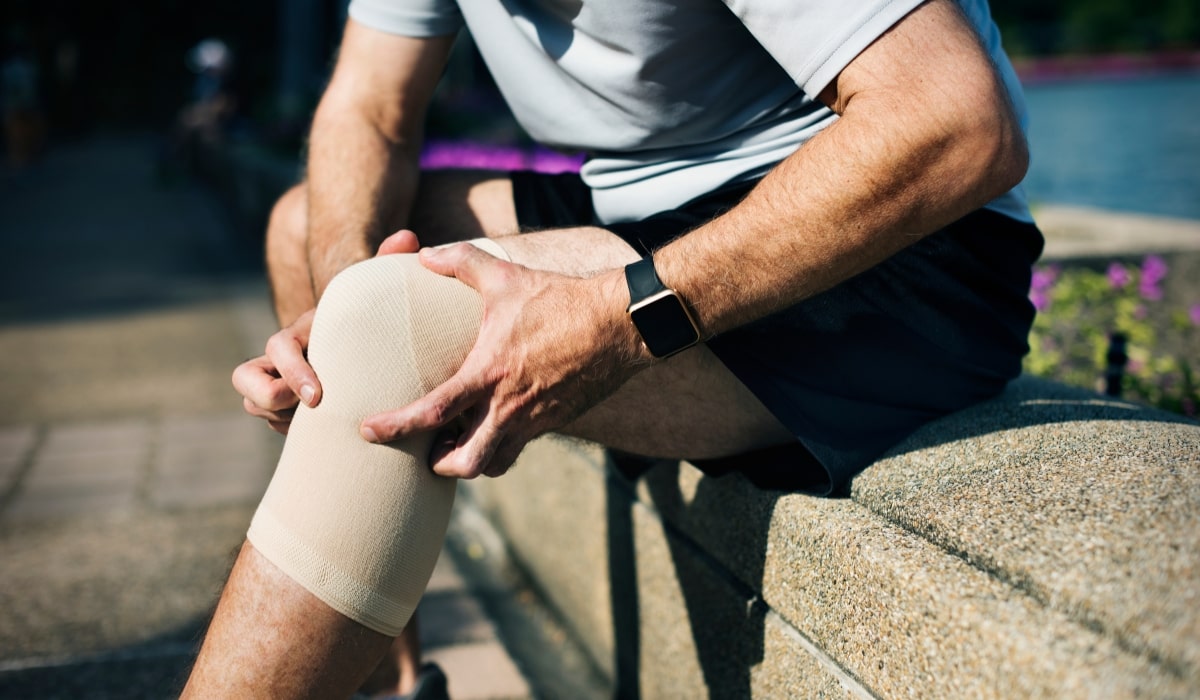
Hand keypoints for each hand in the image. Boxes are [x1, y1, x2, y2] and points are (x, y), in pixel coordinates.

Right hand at [233, 229, 422, 432]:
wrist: (369, 347)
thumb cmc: (375, 319)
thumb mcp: (378, 295)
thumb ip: (387, 264)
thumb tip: (407, 237)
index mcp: (302, 332)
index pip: (276, 348)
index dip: (291, 372)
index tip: (318, 396)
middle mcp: (282, 357)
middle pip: (245, 380)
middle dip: (271, 398)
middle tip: (312, 410)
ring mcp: (280, 383)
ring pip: (256, 405)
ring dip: (282, 418)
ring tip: (323, 421)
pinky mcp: (287, 408)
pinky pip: (275, 424)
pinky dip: (294, 431)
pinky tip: (329, 432)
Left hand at [359, 242, 639, 478]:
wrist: (619, 324)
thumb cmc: (560, 299)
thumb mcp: (506, 276)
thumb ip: (460, 261)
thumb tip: (424, 253)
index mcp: (489, 372)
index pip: (433, 413)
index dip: (395, 427)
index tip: (368, 431)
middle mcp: (509, 406)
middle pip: (465, 462)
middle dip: (439, 465)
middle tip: (425, 449)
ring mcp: (535, 419)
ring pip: (494, 464)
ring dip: (471, 461)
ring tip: (457, 442)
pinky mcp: (555, 422)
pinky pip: (520, 448)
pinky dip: (500, 448)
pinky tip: (493, 427)